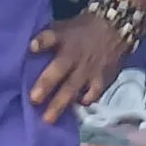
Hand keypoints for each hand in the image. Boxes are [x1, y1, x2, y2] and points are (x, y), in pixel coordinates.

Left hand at [29, 7, 129, 122]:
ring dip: (60, 103)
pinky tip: (77, 106)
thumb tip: (30, 50)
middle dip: (46, 84)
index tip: (32, 48)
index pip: (50, 38)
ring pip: (73, 88)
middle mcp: (74, 56)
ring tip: (49, 119)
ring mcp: (88, 69)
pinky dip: (86, 100)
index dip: (41, 42)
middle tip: (34, 100)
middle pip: (58, 70)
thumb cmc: (83, 30)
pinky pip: (93, 93)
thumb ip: (48, 38)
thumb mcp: (64, 26)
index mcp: (64, 39)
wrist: (115, 29)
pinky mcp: (102, 79)